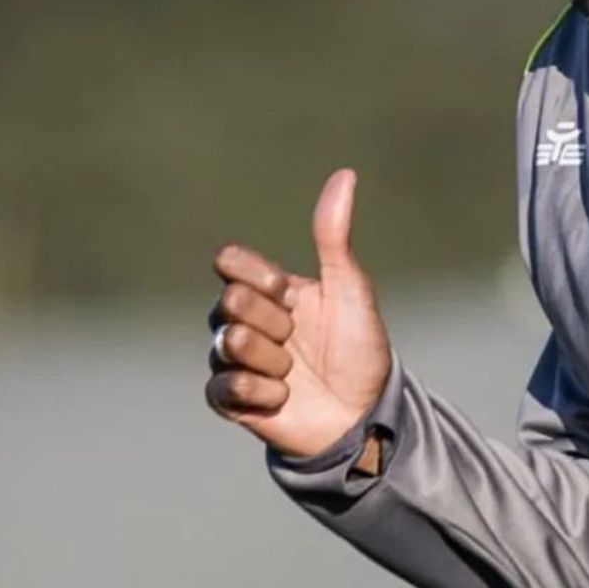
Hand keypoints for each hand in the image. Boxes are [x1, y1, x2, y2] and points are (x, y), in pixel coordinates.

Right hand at [203, 169, 392, 458]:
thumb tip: (346, 174)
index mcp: (267, 289)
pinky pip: (224, 386)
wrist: (364, 414)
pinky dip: (261, 394)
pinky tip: (283, 397)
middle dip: (275, 322)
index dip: (262, 278)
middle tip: (300, 340)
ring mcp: (233, 359)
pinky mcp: (230, 399)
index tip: (292, 295)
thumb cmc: (360, 348)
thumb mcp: (350, 288)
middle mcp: (243, 319)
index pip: (230, 262)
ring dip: (274, 360)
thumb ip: (334, 234)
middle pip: (231, 301)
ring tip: (295, 372)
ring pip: (230, 343)